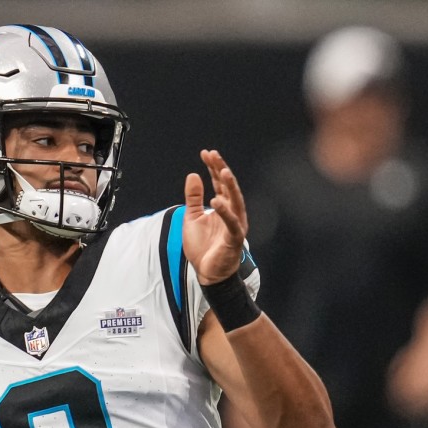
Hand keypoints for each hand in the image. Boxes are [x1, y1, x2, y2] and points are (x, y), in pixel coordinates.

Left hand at [183, 150, 247, 284]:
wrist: (208, 273)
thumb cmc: (203, 247)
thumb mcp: (192, 218)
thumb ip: (193, 198)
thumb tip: (193, 175)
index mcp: (222, 207)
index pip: (219, 183)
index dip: (213, 168)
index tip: (206, 153)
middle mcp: (232, 213)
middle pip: (228, 187)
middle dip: (221, 170)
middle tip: (213, 155)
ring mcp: (235, 225)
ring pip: (235, 201)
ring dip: (229, 186)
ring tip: (222, 171)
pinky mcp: (234, 239)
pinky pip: (231, 223)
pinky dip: (224, 212)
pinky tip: (216, 201)